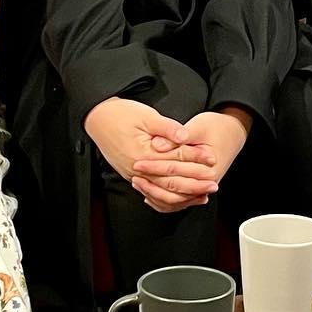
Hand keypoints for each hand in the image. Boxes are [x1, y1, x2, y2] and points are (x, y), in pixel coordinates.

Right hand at [85, 98, 205, 212]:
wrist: (98, 118)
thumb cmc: (120, 114)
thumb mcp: (146, 116)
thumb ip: (167, 129)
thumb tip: (185, 136)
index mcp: (143, 154)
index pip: (176, 161)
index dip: (196, 159)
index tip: (212, 158)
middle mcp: (138, 169)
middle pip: (171, 183)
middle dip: (194, 184)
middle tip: (213, 184)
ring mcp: (134, 175)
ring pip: (162, 192)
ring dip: (183, 195)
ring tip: (201, 195)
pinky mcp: (132, 175)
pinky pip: (152, 192)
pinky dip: (167, 197)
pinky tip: (178, 196)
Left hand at [131, 106, 250, 213]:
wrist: (233, 132)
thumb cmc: (216, 127)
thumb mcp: (198, 127)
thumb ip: (177, 137)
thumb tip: (156, 145)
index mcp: (207, 168)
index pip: (175, 170)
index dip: (154, 166)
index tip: (137, 163)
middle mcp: (206, 182)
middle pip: (173, 189)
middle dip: (151, 182)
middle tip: (134, 174)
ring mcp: (202, 187)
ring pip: (175, 201)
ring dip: (155, 194)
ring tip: (138, 183)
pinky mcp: (197, 188)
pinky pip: (178, 201)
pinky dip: (163, 200)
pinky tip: (149, 195)